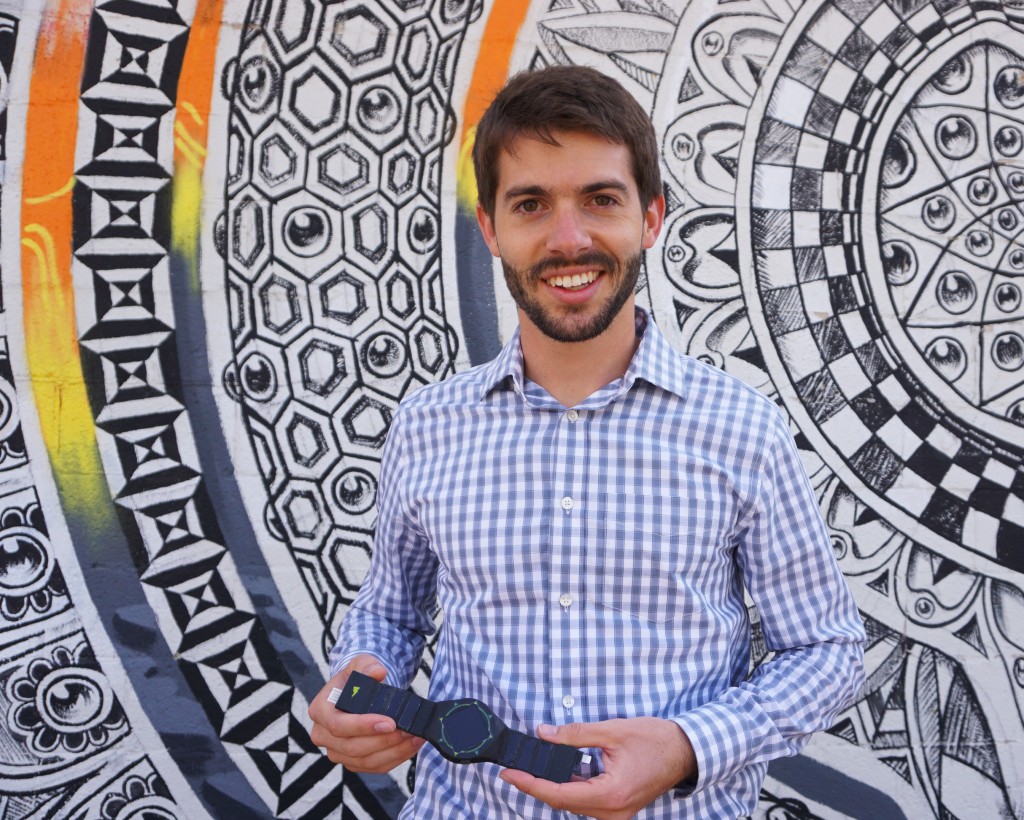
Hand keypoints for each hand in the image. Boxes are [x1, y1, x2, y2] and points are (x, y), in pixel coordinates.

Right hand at [308, 655, 424, 772]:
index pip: (338, 725)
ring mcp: (336, 752)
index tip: (390, 723)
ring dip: (394, 751)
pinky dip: (395, 758)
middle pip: (353, 747)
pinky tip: (410, 746)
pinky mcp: (351, 761)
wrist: (354, 692)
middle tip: (409, 730)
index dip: (364, 726)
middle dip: (385, 740)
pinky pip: (373, 767)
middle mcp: (323, 735)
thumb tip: (378, 672)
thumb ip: (367, 665)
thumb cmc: (354, 679)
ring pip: (365, 761)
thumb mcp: (360, 664)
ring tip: (415, 737)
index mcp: (320, 710)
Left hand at [499, 717, 695, 819]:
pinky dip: (571, 788)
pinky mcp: (619, 808)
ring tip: (532, 769)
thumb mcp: (612, 731)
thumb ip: (575, 734)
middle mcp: (613, 812)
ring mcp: (617, 813)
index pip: (559, 794)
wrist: (686, 751)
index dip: (530, 784)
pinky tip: (559, 773)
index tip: (509, 774)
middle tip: (514, 768)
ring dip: (553, 787)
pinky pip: (588, 802)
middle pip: (564, 803)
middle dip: (537, 785)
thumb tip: (544, 734)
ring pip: (575, 804)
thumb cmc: (655, 740)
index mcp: (610, 794)